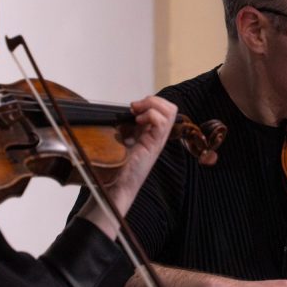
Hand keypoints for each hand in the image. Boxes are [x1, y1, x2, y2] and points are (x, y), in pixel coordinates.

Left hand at [78, 95, 176, 236]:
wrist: (115, 186)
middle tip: (137, 108)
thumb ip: (125, 126)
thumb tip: (124, 111)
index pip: (164, 109)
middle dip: (153, 101)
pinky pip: (162, 123)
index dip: (151, 102)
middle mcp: (158, 136)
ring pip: (170, 111)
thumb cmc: (116, 167)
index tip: (133, 107)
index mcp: (151, 133)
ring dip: (152, 106)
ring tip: (138, 114)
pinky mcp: (154, 146)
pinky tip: (138, 121)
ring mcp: (157, 141)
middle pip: (171, 108)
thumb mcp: (120, 140)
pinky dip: (150, 115)